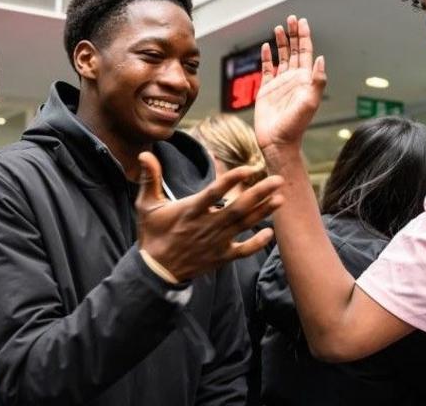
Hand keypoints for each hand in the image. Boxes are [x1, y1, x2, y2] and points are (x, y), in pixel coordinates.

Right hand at [135, 152, 282, 281]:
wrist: (156, 271)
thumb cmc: (153, 234)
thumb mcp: (146, 205)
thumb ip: (150, 179)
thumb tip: (145, 154)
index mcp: (190, 211)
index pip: (213, 193)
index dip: (230, 181)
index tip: (247, 169)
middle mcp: (206, 226)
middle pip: (237, 208)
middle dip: (259, 194)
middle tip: (278, 180)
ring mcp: (215, 243)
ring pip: (244, 225)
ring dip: (263, 212)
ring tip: (281, 199)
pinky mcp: (220, 257)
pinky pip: (242, 251)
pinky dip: (256, 243)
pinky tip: (269, 233)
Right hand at [254, 16, 326, 153]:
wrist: (278, 141)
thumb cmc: (295, 125)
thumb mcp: (310, 102)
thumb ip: (317, 80)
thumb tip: (321, 58)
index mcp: (304, 79)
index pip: (306, 52)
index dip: (304, 36)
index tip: (302, 22)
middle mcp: (293, 79)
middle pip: (294, 50)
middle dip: (293, 34)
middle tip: (291, 19)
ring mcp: (280, 83)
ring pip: (281, 57)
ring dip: (280, 42)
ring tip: (278, 28)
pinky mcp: (266, 90)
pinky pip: (266, 69)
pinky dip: (266, 57)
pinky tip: (265, 47)